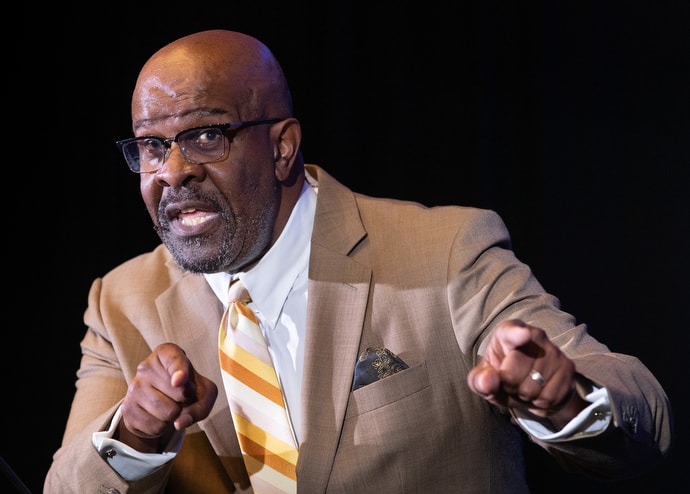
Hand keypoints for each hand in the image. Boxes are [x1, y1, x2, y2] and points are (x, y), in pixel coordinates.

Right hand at [117, 343, 217, 452]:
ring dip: (176, 416)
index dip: (179, 371)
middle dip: (186, 401)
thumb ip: (200, 406)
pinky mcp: (127, 408)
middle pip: (179, 394)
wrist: (162, 402)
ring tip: (170, 405)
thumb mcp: (204, 393)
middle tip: (180, 396)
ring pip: (167, 413)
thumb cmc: (188, 390)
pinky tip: (159, 416)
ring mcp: (134, 386)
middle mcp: (146, 366)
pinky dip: (163, 427)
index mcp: (167, 353)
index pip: (174, 359)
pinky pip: (155, 427)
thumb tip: (179, 423)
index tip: (179, 381)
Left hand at [467, 319, 587, 428]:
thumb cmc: (501, 376)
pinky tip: (539, 392)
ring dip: (525, 395)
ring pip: (533, 388)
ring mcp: (553, 350)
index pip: (510, 332)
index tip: (523, 335)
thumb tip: (488, 381)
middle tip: (510, 383)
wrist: (533, 388)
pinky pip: (550, 396)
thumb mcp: (483, 379)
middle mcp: (534, 335)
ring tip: (524, 386)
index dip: (516, 334)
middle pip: (513, 373)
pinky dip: (541, 402)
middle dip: (508, 386)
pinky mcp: (568, 367)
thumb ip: (479, 380)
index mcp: (507, 332)